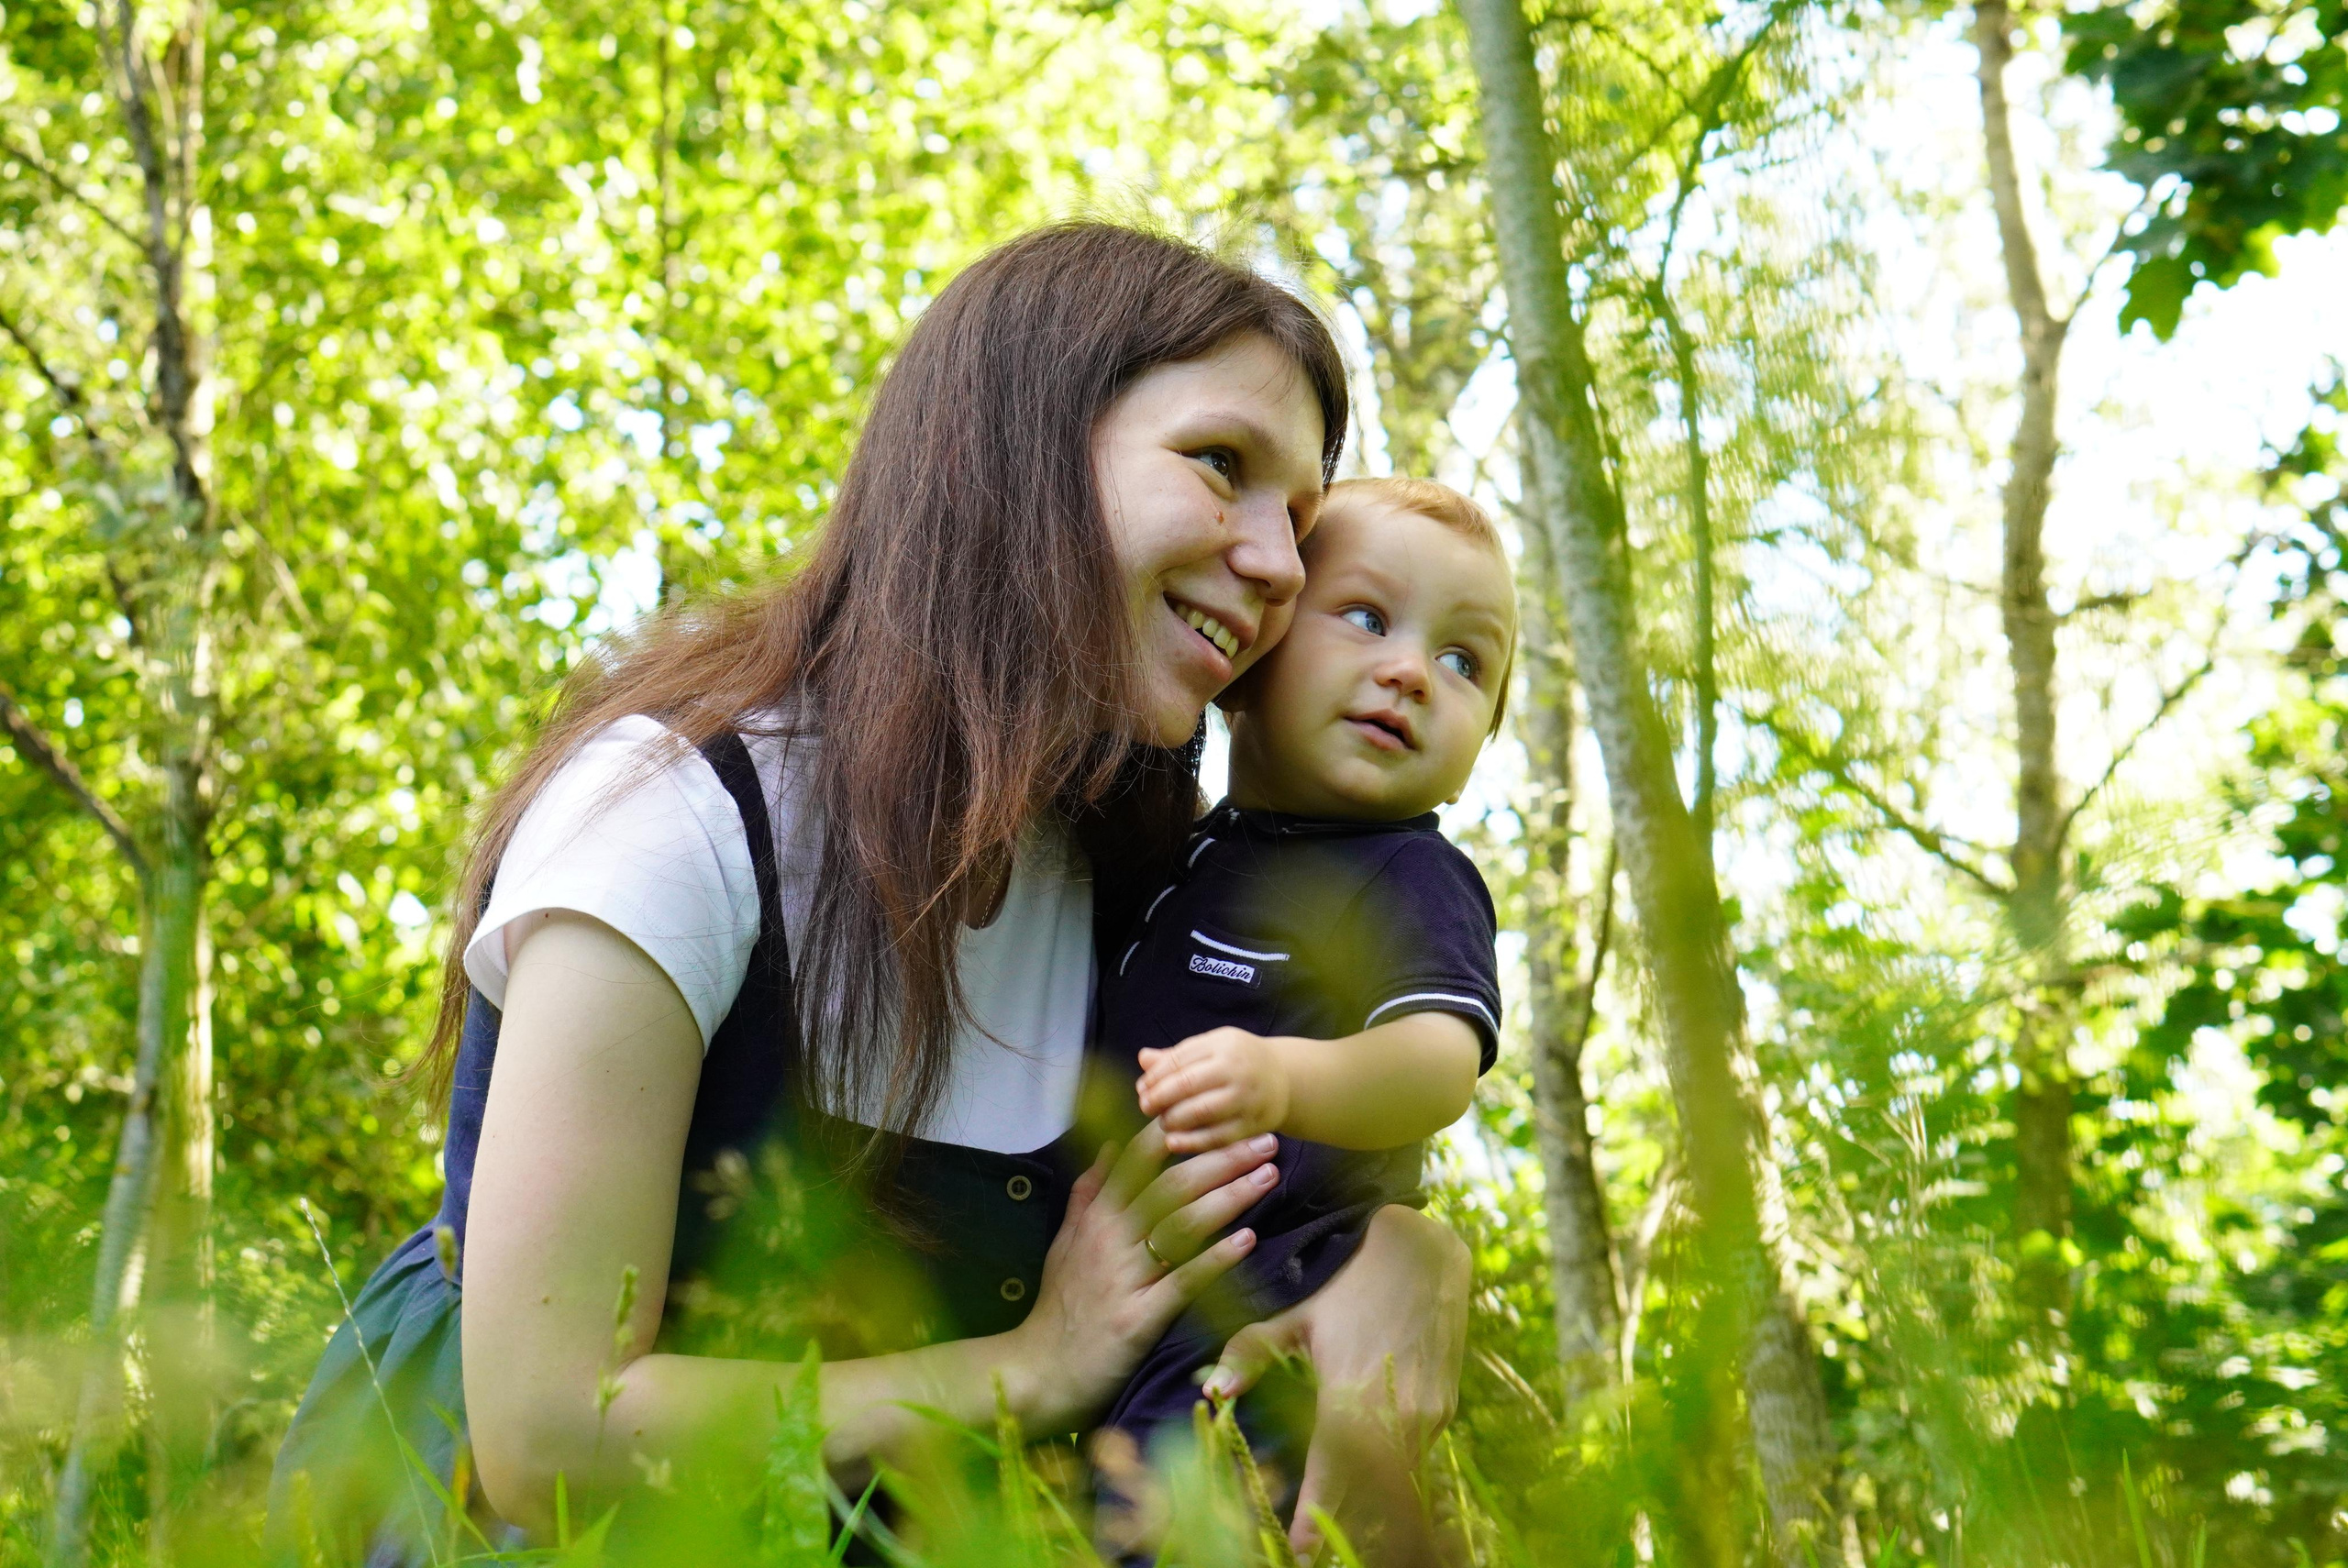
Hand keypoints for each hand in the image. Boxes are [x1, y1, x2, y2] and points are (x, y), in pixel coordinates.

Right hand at [1005, 1123, 1280, 1434]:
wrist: (1041, 1371)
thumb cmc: (1061, 1305)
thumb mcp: (1066, 1242)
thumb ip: (1089, 1192)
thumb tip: (1113, 1145)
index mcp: (1096, 1216)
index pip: (1139, 1159)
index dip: (1180, 1131)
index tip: (1220, 1110)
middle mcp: (1109, 1238)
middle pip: (1172, 1185)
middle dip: (1221, 1158)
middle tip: (1265, 1140)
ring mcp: (1124, 1278)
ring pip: (1182, 1225)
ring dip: (1230, 1197)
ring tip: (1268, 1177)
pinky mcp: (1138, 1318)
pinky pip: (1183, 1281)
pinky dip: (1216, 1258)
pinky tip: (1248, 1240)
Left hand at [1136, 1028, 1292, 1152]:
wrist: (1286, 1079)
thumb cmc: (1239, 1061)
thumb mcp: (1213, 1048)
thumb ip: (1178, 1056)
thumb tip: (1143, 1059)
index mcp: (1223, 1044)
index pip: (1180, 1059)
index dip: (1156, 1075)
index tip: (1142, 1088)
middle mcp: (1236, 1069)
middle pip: (1187, 1084)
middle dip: (1159, 1097)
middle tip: (1146, 1107)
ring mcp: (1246, 1098)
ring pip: (1200, 1112)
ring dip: (1173, 1119)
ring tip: (1163, 1122)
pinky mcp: (1252, 1124)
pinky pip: (1217, 1137)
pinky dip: (1192, 1142)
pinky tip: (1174, 1142)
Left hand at [1202, 1205, 1468, 1561]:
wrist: (1424, 1254)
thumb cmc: (1349, 1280)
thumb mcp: (1295, 1314)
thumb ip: (1250, 1354)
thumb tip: (1210, 1390)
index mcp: (1351, 1395)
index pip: (1332, 1477)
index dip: (1316, 1519)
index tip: (1298, 1552)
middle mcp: (1395, 1414)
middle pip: (1368, 1495)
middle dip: (1343, 1527)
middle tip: (1314, 1552)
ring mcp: (1427, 1415)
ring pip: (1398, 1483)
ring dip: (1372, 1511)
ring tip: (1343, 1535)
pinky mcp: (1445, 1409)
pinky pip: (1418, 1461)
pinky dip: (1396, 1484)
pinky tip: (1375, 1497)